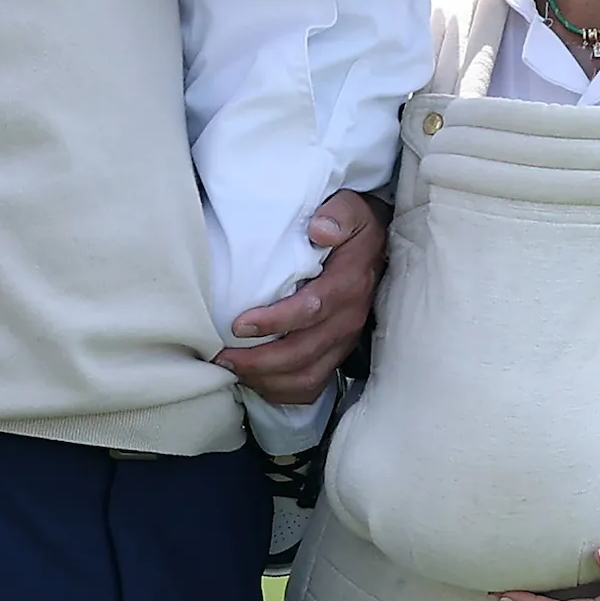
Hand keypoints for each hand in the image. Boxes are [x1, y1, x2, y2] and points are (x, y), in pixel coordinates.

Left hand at [224, 190, 388, 405]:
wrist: (377, 247)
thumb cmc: (353, 227)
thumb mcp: (351, 209)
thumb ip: (338, 215)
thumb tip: (319, 228)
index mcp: (348, 284)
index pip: (311, 310)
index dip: (275, 322)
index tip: (239, 325)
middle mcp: (348, 319)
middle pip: (303, 353)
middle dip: (260, 360)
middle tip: (223, 357)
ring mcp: (344, 341)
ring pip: (306, 376)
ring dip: (266, 379)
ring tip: (232, 370)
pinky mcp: (337, 353)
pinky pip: (312, 386)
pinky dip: (281, 391)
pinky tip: (255, 381)